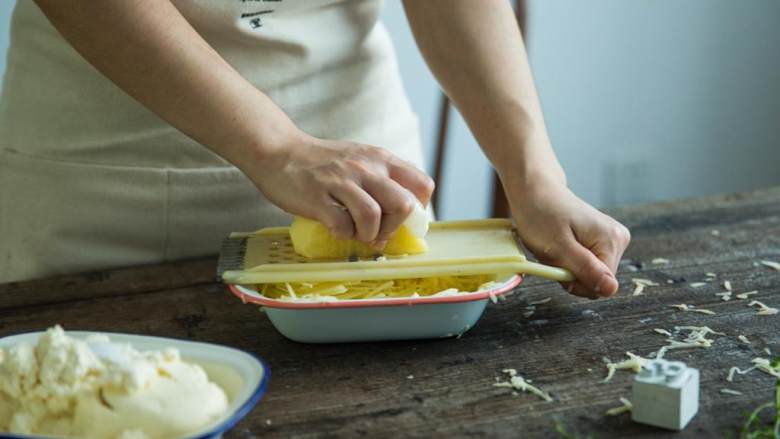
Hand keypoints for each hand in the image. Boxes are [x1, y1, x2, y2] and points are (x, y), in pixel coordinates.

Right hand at [245, 132, 434, 245]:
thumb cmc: (321, 162)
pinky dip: (343, 234)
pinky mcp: (318, 197)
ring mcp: (341, 181)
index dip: (419, 208)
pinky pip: (342, 226)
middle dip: (394, 226)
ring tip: (356, 232)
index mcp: (381, 159)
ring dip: (368, 234)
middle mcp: (366, 167)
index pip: (423, 185)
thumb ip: (381, 180)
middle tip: (378, 231)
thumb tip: (401, 215)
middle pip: (404, 205)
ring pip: (374, 217)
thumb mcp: (360, 159)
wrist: (278, 151)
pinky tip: (336, 228)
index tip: (401, 218)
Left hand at [504, 174, 630, 298]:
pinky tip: (562, 245)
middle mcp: (619, 239)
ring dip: (570, 268)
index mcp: (612, 240)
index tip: (558, 264)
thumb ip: (585, 269)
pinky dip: (571, 261)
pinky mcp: (603, 240)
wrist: (535, 191)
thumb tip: (612, 289)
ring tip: (557, 247)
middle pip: (598, 281)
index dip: (575, 282)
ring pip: (592, 275)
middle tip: (554, 254)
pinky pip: (588, 265)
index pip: (601, 286)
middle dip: (572, 274)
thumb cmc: (541, 215)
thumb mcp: (559, 247)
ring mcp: (612, 239)